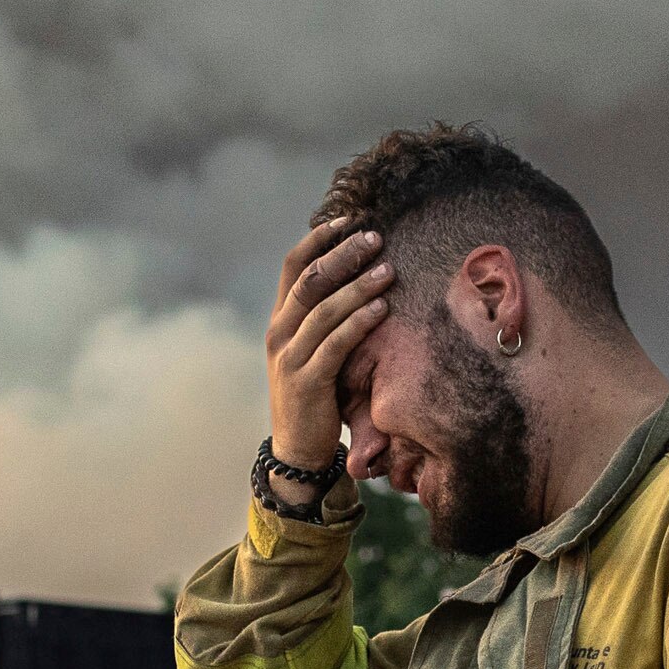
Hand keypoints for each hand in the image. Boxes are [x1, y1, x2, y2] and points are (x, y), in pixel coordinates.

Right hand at [266, 216, 392, 476]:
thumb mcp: (313, 350)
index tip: (348, 219)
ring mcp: (290, 357)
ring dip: (358, 286)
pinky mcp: (307, 382)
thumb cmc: (316, 394)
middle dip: (343, 255)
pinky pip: (335, 344)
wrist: (298, 449)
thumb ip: (325, 319)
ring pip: (323, 310)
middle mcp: (279, 333)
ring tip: (388, 270)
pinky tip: (382, 308)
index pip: (293, 266)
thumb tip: (360, 278)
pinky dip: (359, 322)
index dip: (319, 239)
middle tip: (375, 238)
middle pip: (310, 280)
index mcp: (280, 320)